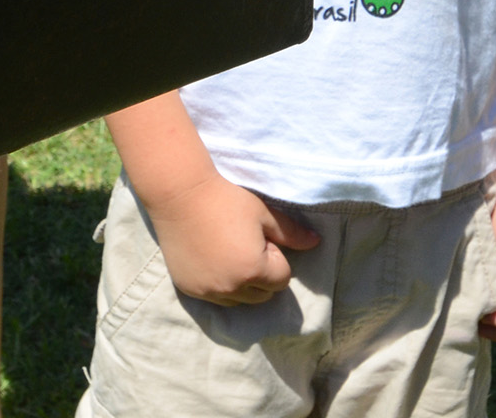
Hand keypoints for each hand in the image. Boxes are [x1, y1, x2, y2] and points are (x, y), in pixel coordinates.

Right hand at [144, 174, 319, 305]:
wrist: (179, 194)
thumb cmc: (225, 199)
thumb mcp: (262, 213)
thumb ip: (291, 234)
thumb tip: (316, 243)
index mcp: (253, 270)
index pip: (281, 279)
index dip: (275, 258)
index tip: (260, 238)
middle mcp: (230, 288)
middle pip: (262, 295)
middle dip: (261, 275)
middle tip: (245, 245)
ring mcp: (207, 292)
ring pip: (239, 300)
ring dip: (241, 284)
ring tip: (229, 254)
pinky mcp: (189, 290)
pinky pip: (214, 298)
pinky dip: (219, 285)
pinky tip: (211, 259)